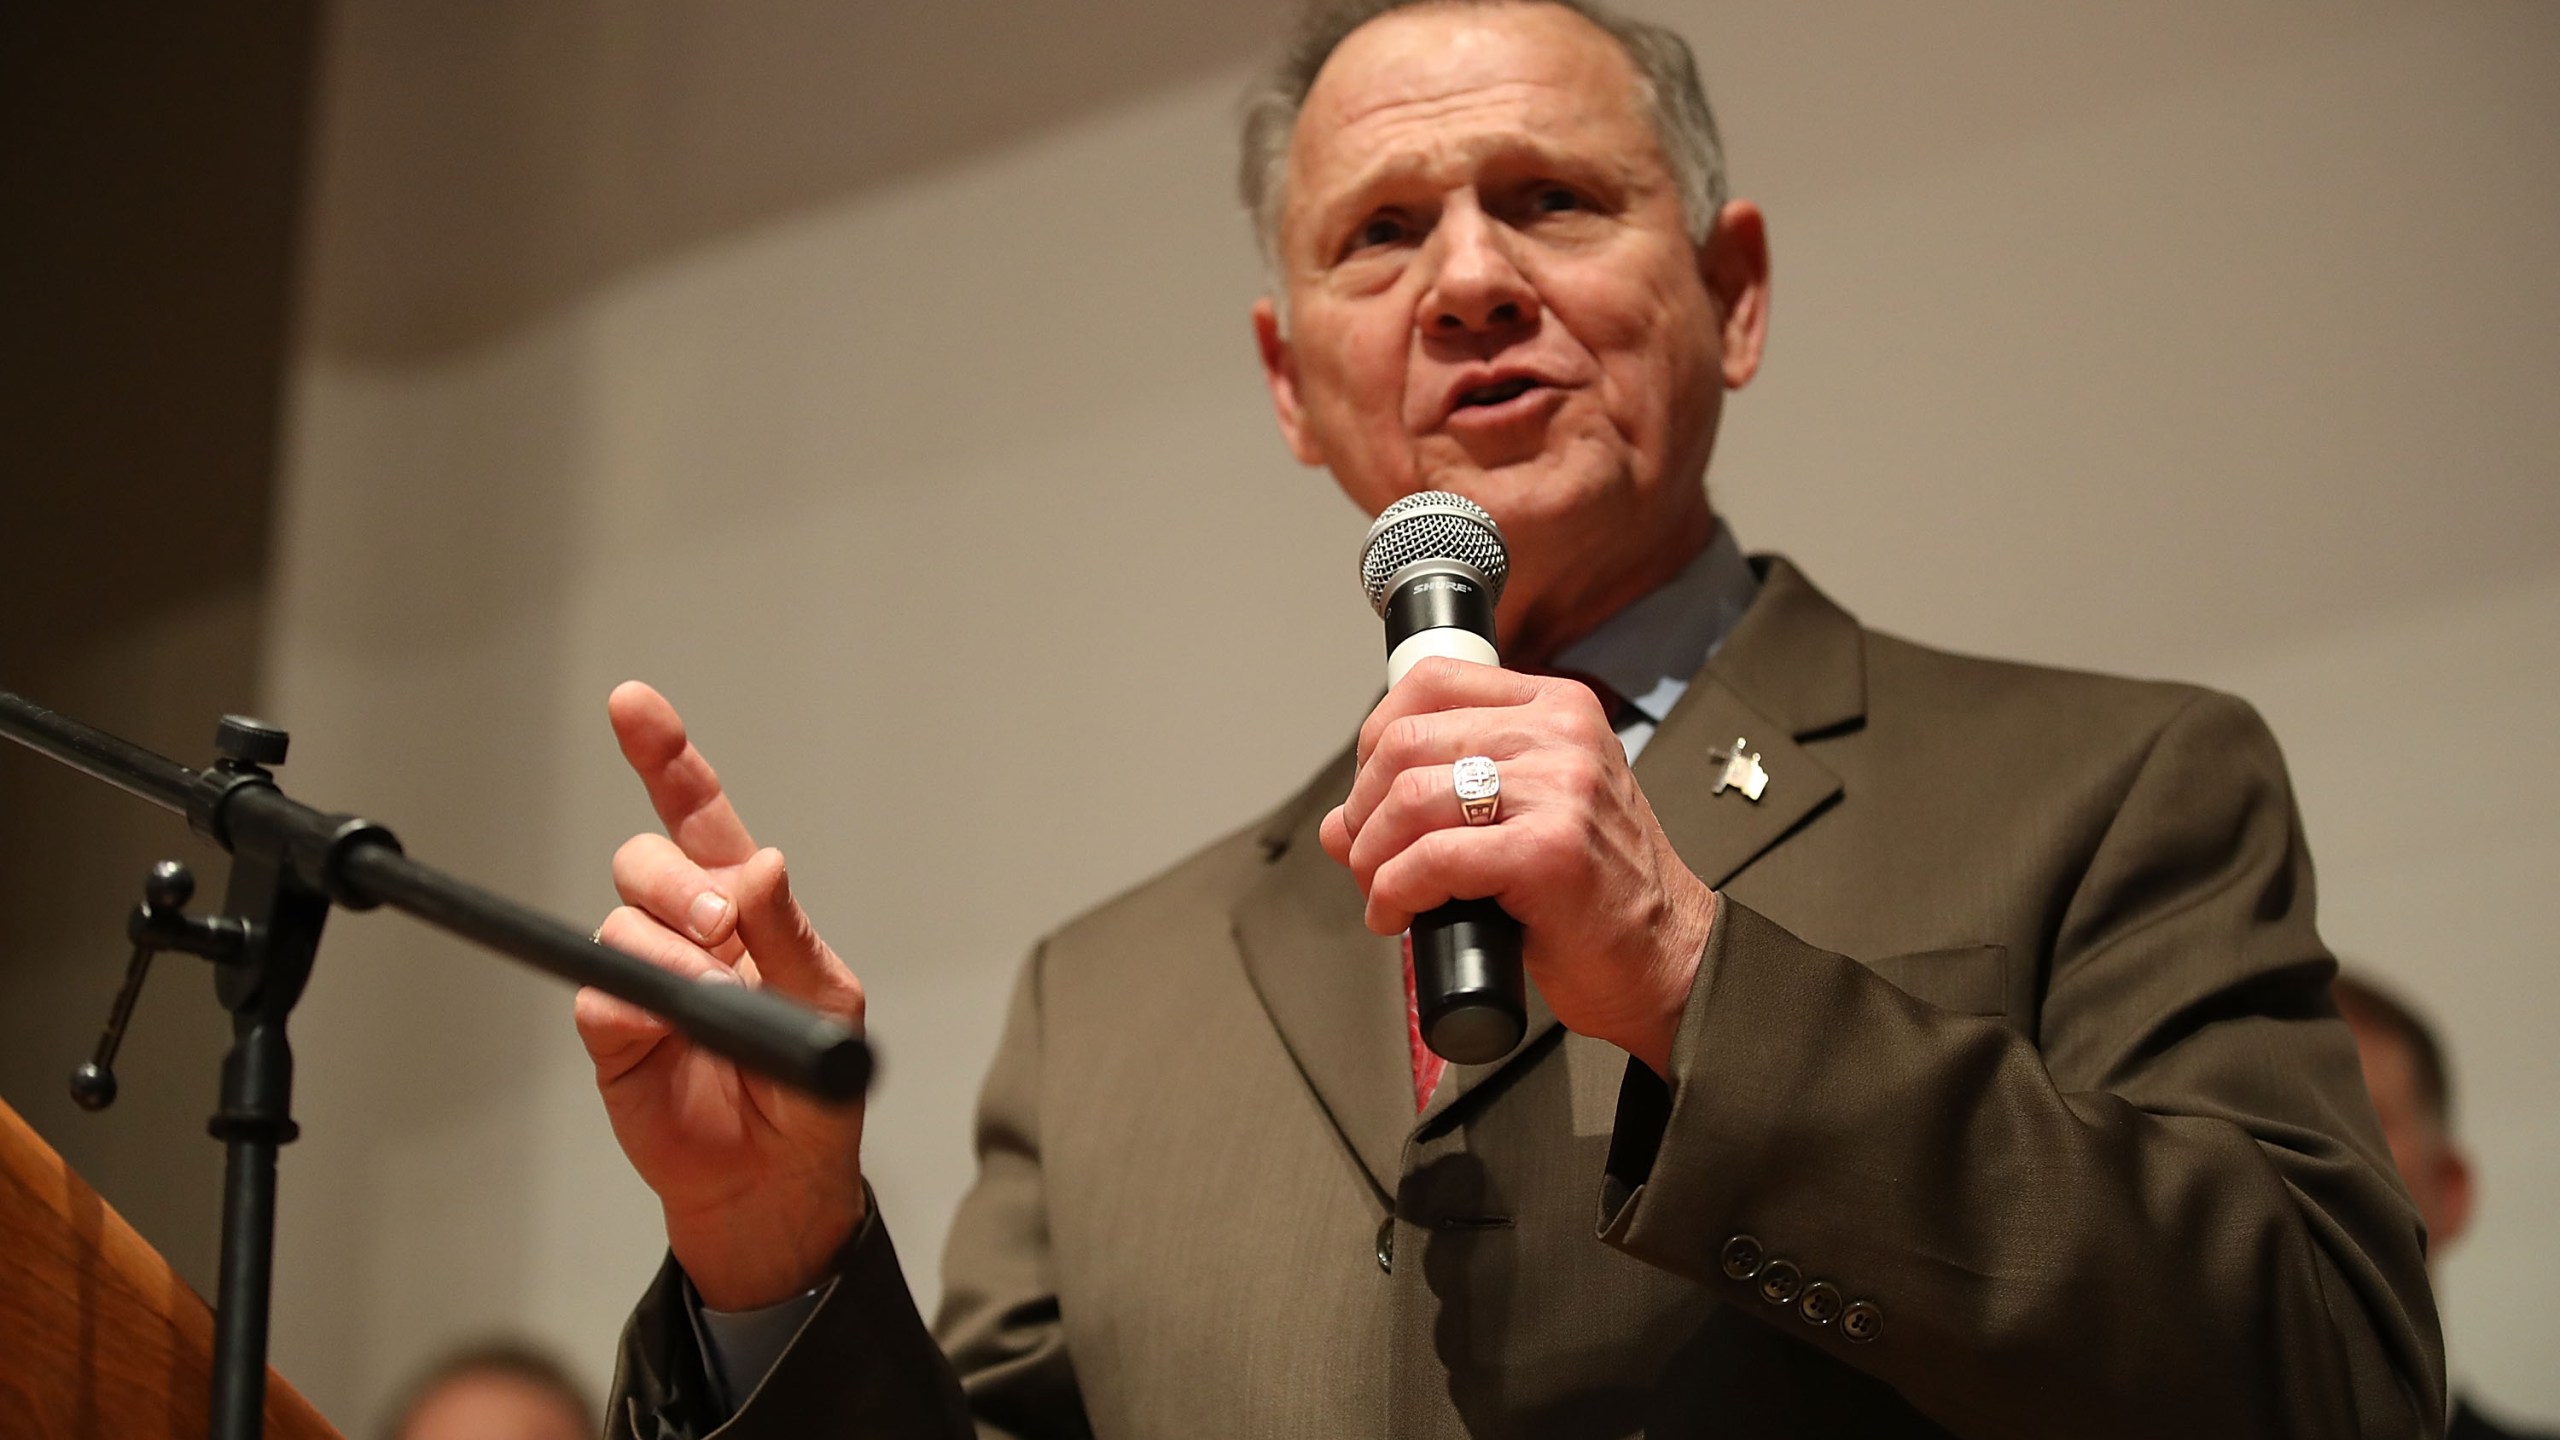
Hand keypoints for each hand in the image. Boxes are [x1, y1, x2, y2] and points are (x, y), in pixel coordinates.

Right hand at [575, 680, 868, 1309]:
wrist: (775, 1181)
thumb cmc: (811, 1091)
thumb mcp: (826, 1003)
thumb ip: (788, 933)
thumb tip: (763, 866)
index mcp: (746, 906)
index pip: (698, 815)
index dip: (665, 757)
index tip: (630, 705)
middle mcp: (687, 929)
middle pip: (649, 858)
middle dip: (680, 881)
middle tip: (720, 926)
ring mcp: (644, 975)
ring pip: (623, 919)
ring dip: (672, 952)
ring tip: (714, 1001)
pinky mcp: (613, 1029)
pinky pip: (600, 991)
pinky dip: (635, 1004)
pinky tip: (670, 1034)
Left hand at [1317, 658, 1714, 1075]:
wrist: (1666, 960)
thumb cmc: (1596, 893)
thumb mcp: (1527, 815)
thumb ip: (1444, 799)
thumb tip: (1340, 822)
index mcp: (1558, 708)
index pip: (1432, 681)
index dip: (1376, 738)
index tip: (1369, 792)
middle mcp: (1562, 735)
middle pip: (1407, 741)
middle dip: (1363, 808)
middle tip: (1365, 856)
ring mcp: (1560, 789)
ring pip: (1409, 797)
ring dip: (1371, 855)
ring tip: (1380, 890)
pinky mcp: (1548, 851)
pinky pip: (1430, 859)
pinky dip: (1393, 891)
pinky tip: (1396, 915)